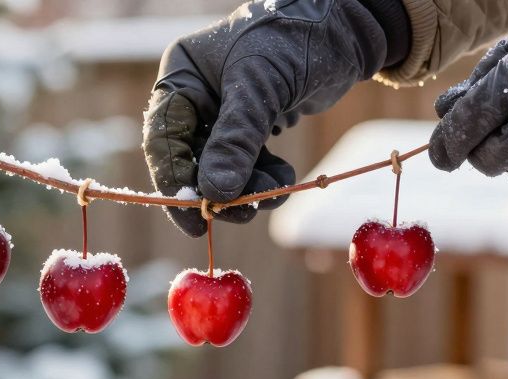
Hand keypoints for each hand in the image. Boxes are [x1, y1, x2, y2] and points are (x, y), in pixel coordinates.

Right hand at [143, 0, 396, 235]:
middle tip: (240, 214)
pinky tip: (284, 178)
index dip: (174, 182)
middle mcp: (196, 97)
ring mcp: (223, 114)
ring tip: (272, 193)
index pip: (164, 138)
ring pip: (221, 168)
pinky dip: (264, 178)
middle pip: (190, 160)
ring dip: (245, 189)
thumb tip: (213, 194)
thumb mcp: (261, 87)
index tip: (192, 219)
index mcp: (181, 77)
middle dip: (216, 189)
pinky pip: (247, 165)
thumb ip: (236, 140)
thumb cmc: (294, 41)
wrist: (343, 31)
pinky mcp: (251, 127)